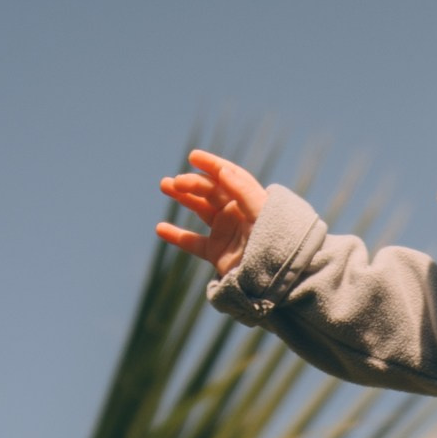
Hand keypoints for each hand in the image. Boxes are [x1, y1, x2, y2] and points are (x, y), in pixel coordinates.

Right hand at [155, 150, 267, 276]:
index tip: (193, 156)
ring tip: (164, 185)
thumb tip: (223, 171)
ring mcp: (226, 232)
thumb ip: (243, 191)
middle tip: (175, 182)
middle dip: (192, 183)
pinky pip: (193, 243)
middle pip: (210, 191)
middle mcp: (237, 213)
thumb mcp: (261, 214)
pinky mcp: (217, 253)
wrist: (276, 280)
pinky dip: (177, 236)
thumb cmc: (275, 243)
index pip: (229, 176)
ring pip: (200, 209)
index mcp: (250, 200)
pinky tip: (160, 228)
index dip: (212, 164)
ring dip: (182, 197)